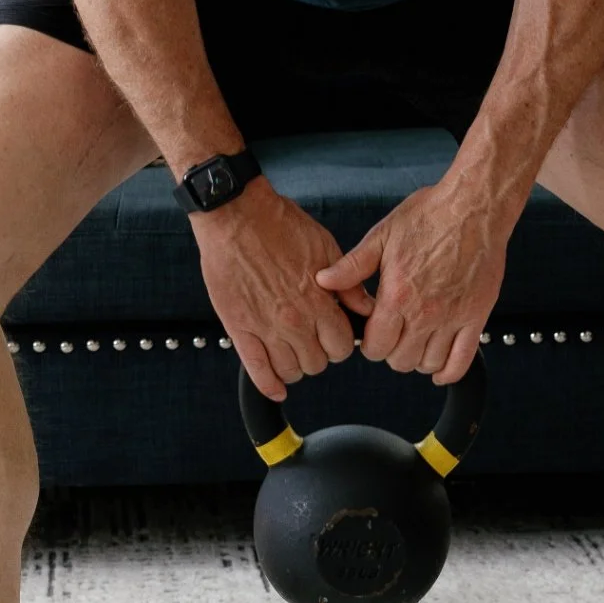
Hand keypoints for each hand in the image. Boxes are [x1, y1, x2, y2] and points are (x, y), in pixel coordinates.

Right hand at [194, 180, 373, 401]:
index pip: (341, 346)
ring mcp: (265, 327)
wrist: (237, 215)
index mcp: (318, 300)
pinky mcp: (239, 328)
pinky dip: (268, 385)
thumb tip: (366, 307)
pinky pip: (256, 370)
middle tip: (312, 341)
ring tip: (293, 352)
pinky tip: (276, 388)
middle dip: (319, 354)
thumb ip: (347, 283)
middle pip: (318, 363)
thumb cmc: (279, 224)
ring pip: (290, 371)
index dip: (341, 343)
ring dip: (295, 366)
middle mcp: (294, 320)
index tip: (333, 335)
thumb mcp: (326, 247)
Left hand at [314, 178, 506, 384]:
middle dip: (392, 352)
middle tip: (394, 336)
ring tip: (415, 343)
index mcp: (398, 295)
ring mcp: (453, 317)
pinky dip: (448, 373)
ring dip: (418, 360)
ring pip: (428, 364)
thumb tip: (323, 281)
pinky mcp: (476, 317)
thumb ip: (352, 266)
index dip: (370, 345)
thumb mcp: (382, 235)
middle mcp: (425, 312)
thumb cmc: (430, 215)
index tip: (374, 333)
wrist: (474, 207)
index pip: (375, 347)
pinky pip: (461, 361)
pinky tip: (439, 369)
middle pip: (400, 361)